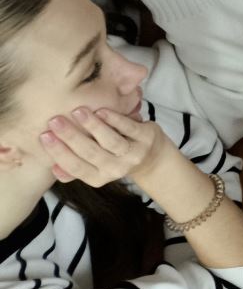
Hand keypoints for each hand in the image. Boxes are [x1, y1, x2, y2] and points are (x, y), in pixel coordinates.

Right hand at [38, 107, 166, 186]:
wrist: (153, 157)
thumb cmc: (115, 158)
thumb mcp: (96, 167)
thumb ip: (74, 168)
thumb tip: (53, 168)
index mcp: (99, 177)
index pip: (75, 167)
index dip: (59, 153)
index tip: (43, 136)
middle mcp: (116, 169)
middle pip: (91, 153)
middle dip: (71, 137)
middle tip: (55, 120)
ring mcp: (133, 154)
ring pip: (110, 141)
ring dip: (92, 126)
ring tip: (77, 111)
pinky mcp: (146, 138)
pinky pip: (129, 128)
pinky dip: (115, 120)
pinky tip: (101, 110)